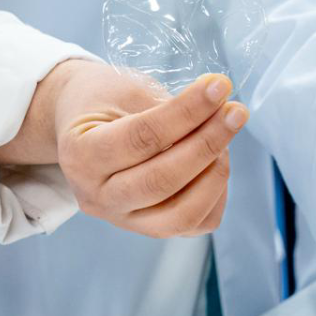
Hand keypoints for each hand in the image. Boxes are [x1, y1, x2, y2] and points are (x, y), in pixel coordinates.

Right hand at [0, 60, 248, 236]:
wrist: (83, 127)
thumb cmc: (104, 102)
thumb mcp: (126, 91)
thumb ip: (167, 107)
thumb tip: (220, 113)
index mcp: (80, 156)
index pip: (143, 137)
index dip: (187, 112)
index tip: (218, 86)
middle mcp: (97, 197)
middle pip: (162, 180)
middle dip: (208, 143)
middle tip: (235, 112)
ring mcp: (123, 220)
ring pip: (182, 214)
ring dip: (216, 173)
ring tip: (226, 136)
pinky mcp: (149, 229)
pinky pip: (196, 224)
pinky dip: (216, 194)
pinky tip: (217, 162)